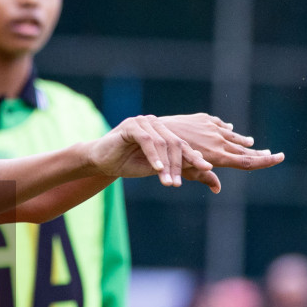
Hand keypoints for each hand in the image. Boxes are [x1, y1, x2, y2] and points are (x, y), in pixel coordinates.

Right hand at [89, 115, 219, 192]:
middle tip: (178, 184)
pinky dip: (153, 156)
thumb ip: (174, 165)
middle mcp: (155, 123)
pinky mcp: (131, 126)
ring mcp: (143, 122)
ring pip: (162, 143)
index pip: (182, 144)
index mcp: (162, 131)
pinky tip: (157, 170)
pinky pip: (147, 141)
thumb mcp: (154, 168)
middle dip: (179, 165)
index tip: (207, 169)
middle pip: (175, 143)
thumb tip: (201, 163)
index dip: (194, 157)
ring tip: (169, 183)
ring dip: (166, 165)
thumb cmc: (126, 164)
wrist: (99, 162)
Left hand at [160, 113, 284, 172]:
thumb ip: (205, 177)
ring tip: (250, 142)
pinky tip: (230, 128)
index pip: (247, 161)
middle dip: (258, 152)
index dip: (265, 161)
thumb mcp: (188, 171)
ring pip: (233, 135)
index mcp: (218, 156)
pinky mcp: (204, 119)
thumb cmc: (169, 158)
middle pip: (244, 149)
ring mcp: (212, 128)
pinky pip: (220, 124)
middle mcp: (219, 141)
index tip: (279, 157)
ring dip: (242, 140)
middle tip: (271, 153)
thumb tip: (217, 189)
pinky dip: (226, 129)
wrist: (157, 131)